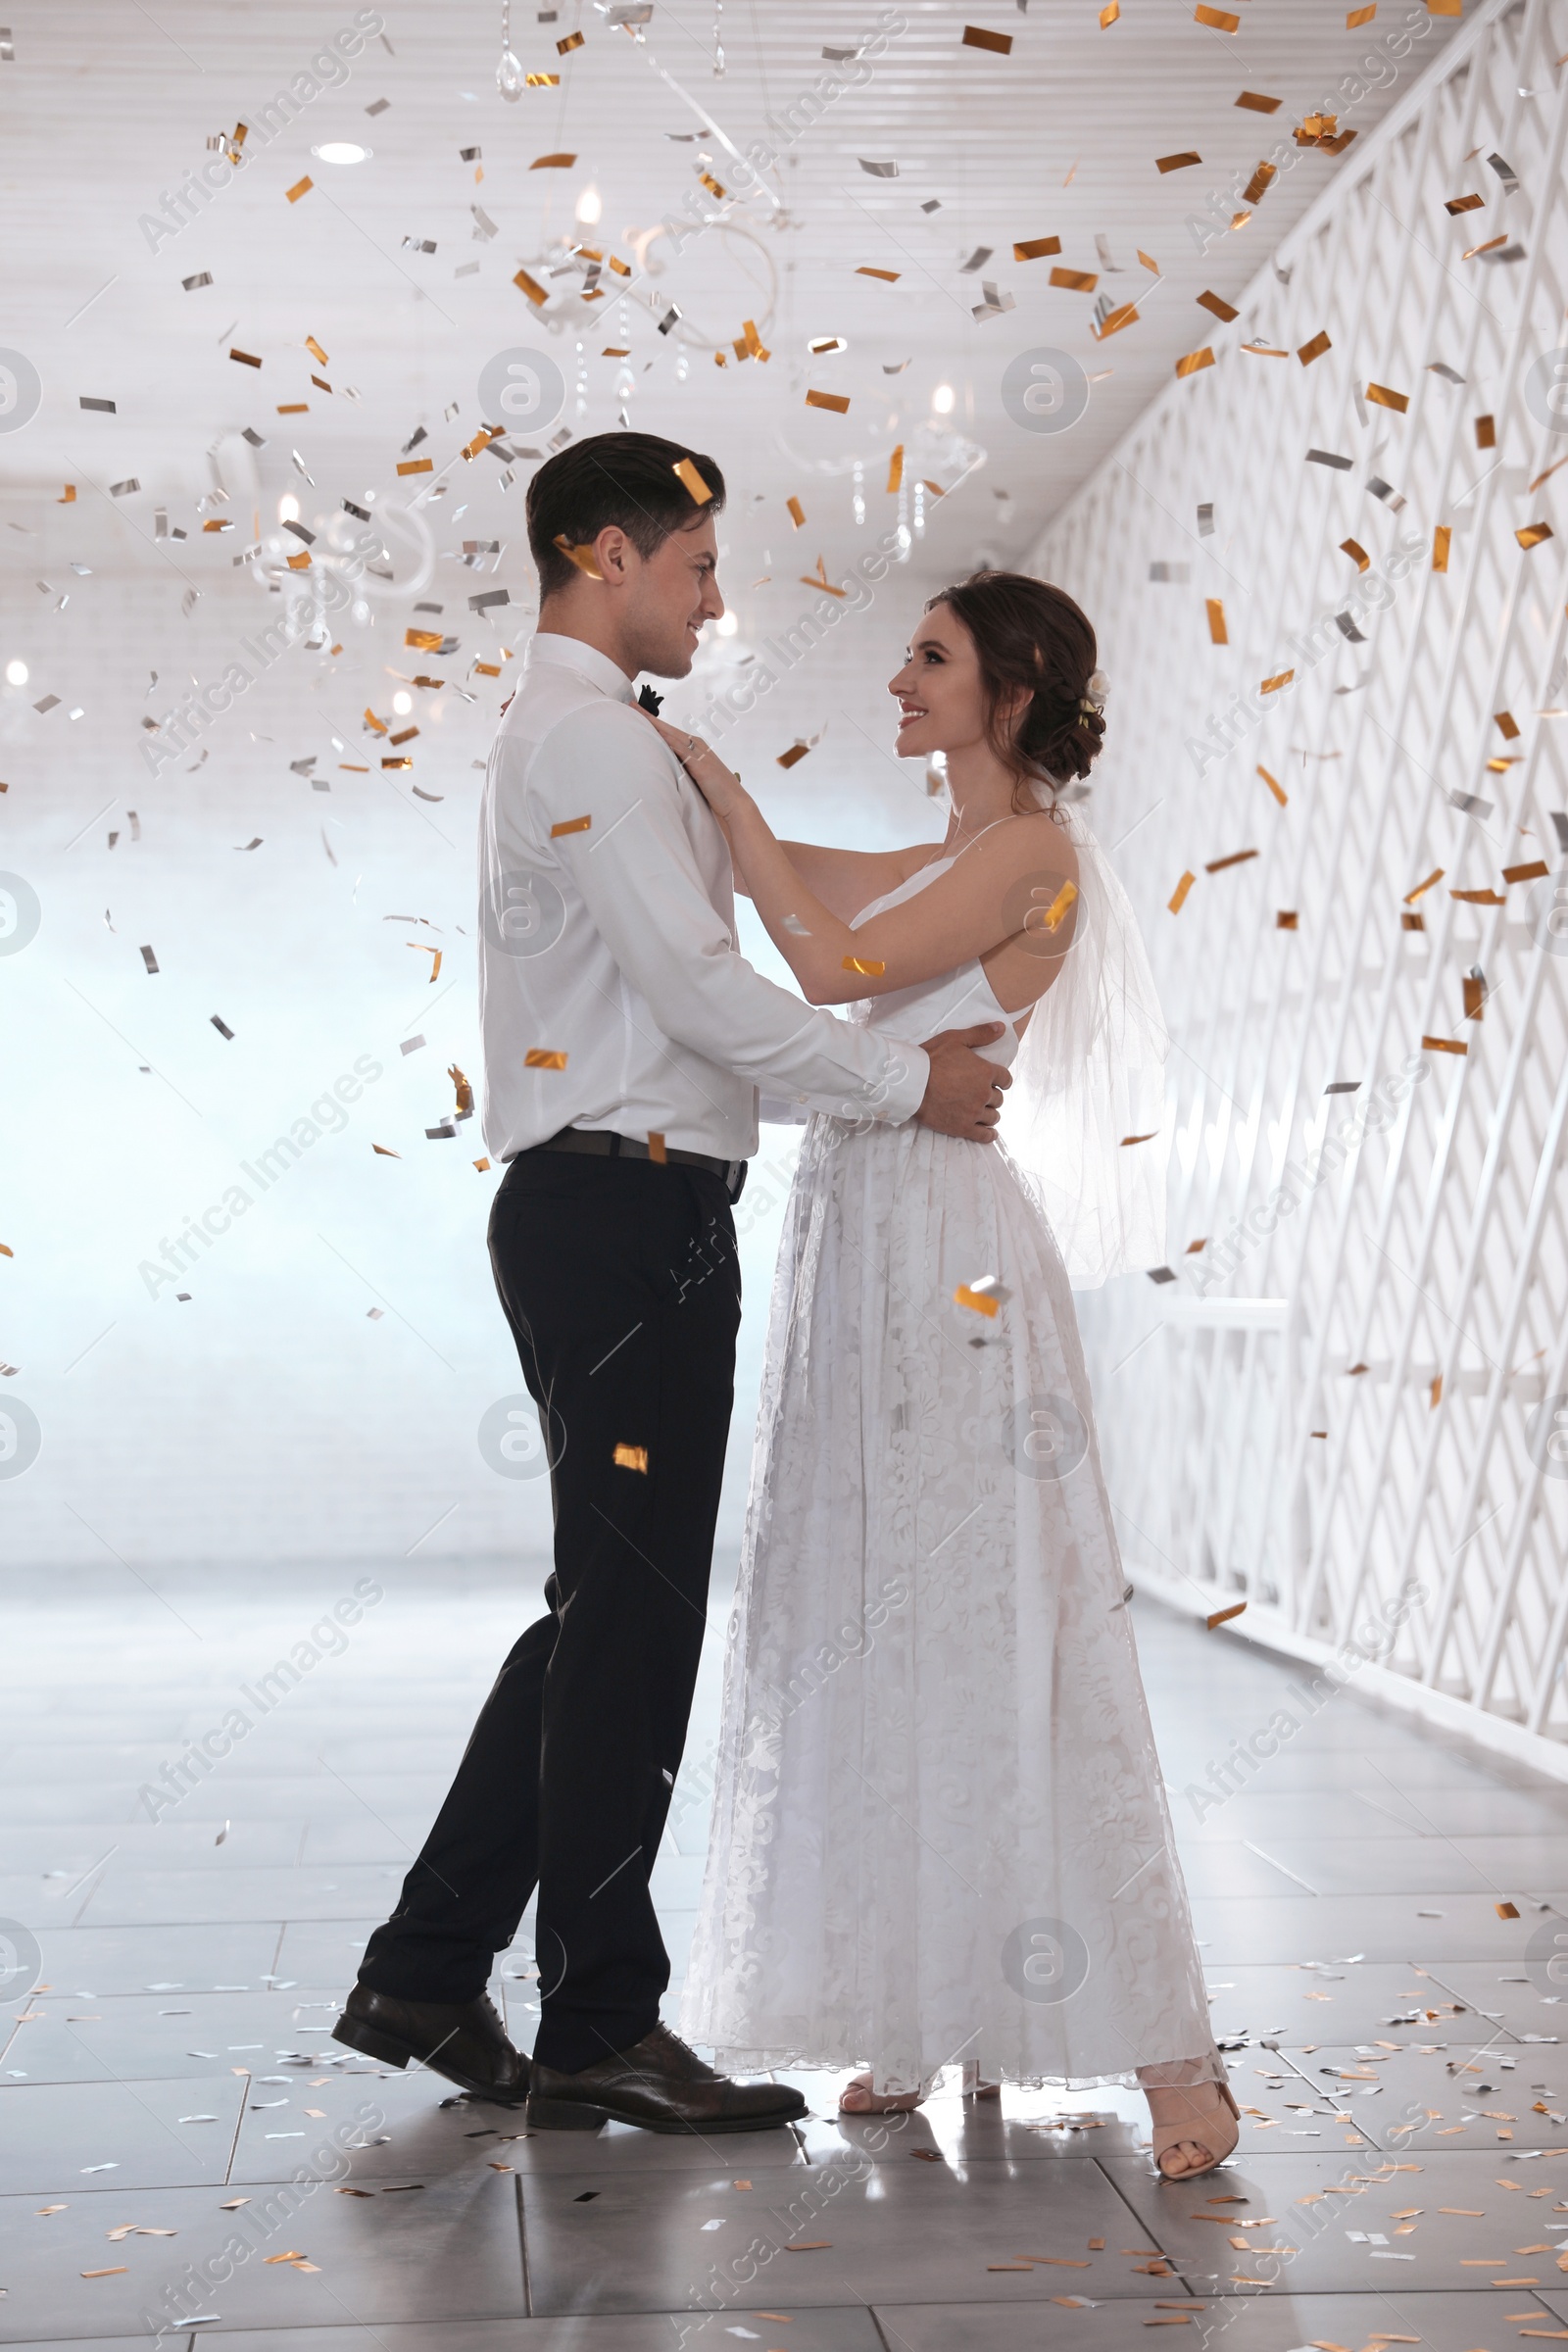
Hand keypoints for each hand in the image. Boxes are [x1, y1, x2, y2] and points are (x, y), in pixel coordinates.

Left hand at [639, 709, 745, 819]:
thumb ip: (684, 768)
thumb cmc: (717, 794)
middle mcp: (698, 746)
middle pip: (669, 729)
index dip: (654, 722)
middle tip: (631, 704)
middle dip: (650, 717)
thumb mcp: (697, 777)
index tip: (638, 712)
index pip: (671, 732)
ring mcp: (700, 754)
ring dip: (656, 725)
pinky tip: (657, 734)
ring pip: (673, 735)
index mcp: (697, 748)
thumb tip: (667, 767)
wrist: (736, 804)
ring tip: (638, 714)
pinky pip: (682, 751)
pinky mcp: (701, 766)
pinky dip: (669, 741)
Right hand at [915, 1023, 1011, 1143]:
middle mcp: (984, 1094)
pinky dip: (989, 1134)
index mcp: (985, 1072)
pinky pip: (984, 1135)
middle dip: (992, 1096)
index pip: (1005, 1079)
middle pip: (998, 1099)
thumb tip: (1002, 1027)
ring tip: (982, 1112)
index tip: (998, 1082)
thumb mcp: (955, 1039)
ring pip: (993, 1117)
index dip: (1002, 1080)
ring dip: (990, 1114)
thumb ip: (980, 1034)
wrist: (911, 1083)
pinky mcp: (963, 1127)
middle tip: (981, 1095)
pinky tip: (989, 1133)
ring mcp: (974, 1112)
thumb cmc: (931, 1058)